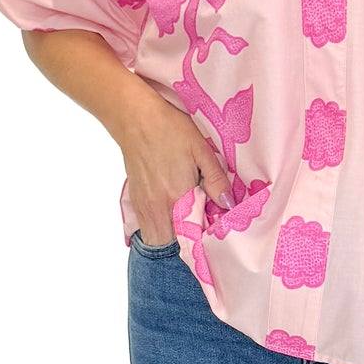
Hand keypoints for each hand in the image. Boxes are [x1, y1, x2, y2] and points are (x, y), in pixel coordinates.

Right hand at [120, 99, 233, 246]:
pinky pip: (147, 229)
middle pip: (172, 246)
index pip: (192, 237)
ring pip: (157, 241)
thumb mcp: (201, 149)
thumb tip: (229, 204)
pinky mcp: (135, 201)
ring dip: (172, 240)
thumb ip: (216, 180)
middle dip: (187, 246)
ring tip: (187, 226)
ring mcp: (144, 206)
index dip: (204, 242)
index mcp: (178, 197)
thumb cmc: (170, 129)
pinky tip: (171, 216)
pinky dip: (160, 230)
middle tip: (201, 232)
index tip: (214, 236)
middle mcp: (158, 208)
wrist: (134, 117)